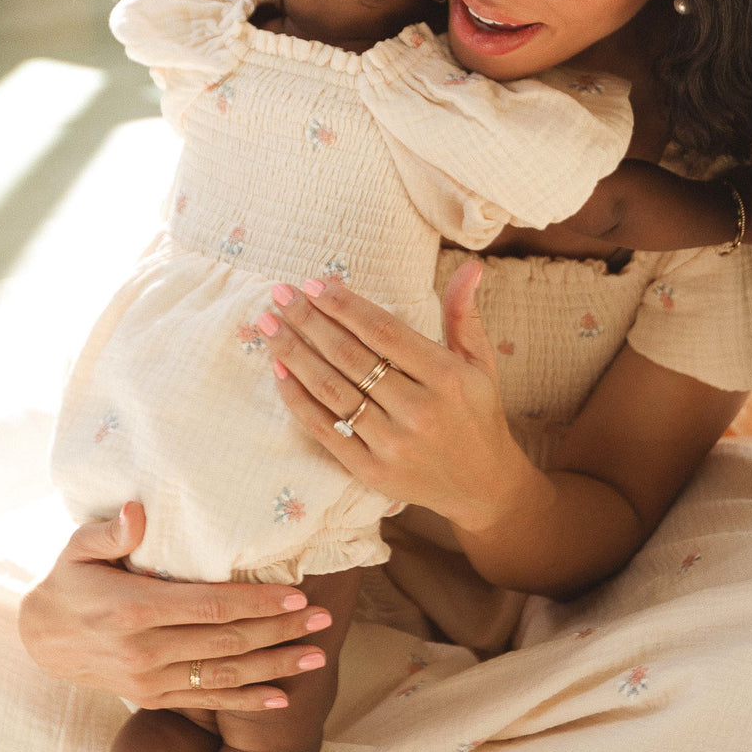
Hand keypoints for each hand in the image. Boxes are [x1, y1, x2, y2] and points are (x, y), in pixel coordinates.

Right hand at [18, 503, 336, 711]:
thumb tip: (137, 511)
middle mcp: (145, 651)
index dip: (255, 602)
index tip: (296, 594)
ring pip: (224, 675)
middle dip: (279, 630)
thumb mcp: (77, 549)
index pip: (208, 607)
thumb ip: (110, 532)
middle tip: (323, 620)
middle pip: (226, 642)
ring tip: (316, 657)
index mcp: (133, 610)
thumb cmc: (70, 583)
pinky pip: (207, 701)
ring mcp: (149, 680)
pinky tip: (281, 698)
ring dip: (274, 667)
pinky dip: (246, 702)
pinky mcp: (153, 698)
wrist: (41, 641)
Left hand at [259, 262, 531, 532]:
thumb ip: (464, 314)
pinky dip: (298, 399)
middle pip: (351, 357)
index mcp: (446, 377)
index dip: (345, 306)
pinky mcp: (371, 471)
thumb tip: (470, 265)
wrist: (482, 485)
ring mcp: (393, 444)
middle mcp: (419, 410)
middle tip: (279, 295)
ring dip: (294, 354)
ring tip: (268, 326)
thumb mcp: (480, 363)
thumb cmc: (476, 413)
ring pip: (332, 390)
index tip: (314, 284)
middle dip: (309, 321)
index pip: (384, 332)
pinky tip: (279, 371)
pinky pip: (325, 429)